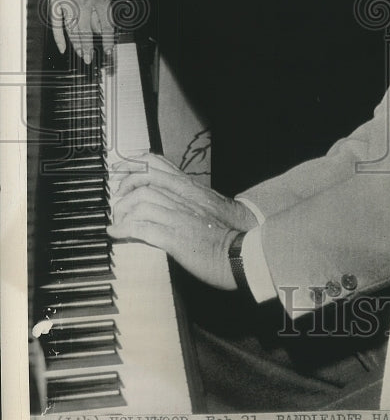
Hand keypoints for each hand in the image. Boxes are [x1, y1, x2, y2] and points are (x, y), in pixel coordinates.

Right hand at [45, 0, 114, 62]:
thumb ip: (103, 7)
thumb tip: (102, 28)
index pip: (107, 25)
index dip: (108, 41)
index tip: (108, 52)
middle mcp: (86, 1)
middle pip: (89, 32)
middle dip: (90, 48)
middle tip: (91, 60)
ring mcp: (70, 2)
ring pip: (74, 30)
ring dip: (78, 46)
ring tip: (82, 56)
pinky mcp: (56, 0)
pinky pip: (58, 24)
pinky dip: (60, 37)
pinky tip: (63, 48)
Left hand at [108, 153, 256, 289]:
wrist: (241, 254)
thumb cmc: (229, 234)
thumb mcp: (211, 208)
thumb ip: (191, 202)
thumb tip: (171, 204)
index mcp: (192, 190)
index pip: (159, 166)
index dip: (135, 167)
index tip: (123, 174)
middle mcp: (184, 199)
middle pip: (146, 181)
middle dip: (125, 189)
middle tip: (118, 201)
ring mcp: (179, 217)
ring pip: (141, 202)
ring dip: (124, 212)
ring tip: (119, 221)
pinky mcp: (175, 238)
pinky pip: (142, 228)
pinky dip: (125, 230)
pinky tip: (117, 234)